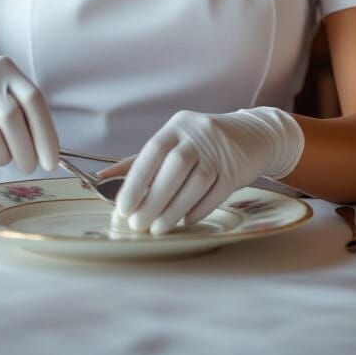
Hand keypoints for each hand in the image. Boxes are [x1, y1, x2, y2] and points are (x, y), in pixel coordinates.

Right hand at [0, 55, 58, 172]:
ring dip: (3, 156)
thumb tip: (47, 152)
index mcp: (7, 69)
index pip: (33, 100)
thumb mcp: (4, 91)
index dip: (45, 133)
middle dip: (25, 150)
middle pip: (11, 119)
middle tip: (30, 167)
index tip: (51, 161)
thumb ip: (25, 114)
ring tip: (5, 156)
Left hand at [113, 108, 303, 235]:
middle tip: (138, 224)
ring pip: (196, 182)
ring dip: (174, 209)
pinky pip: (216, 192)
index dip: (136, 179)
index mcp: (177, 125)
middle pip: (175, 167)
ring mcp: (220, 149)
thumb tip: (102, 178)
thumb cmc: (202, 143)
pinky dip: (199, 209)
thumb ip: (140, 161)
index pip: (152, 150)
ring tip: (158, 229)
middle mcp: (198, 133)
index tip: (122, 206)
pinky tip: (186, 221)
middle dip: (154, 199)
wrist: (253, 135)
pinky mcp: (236, 167)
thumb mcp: (173, 142)